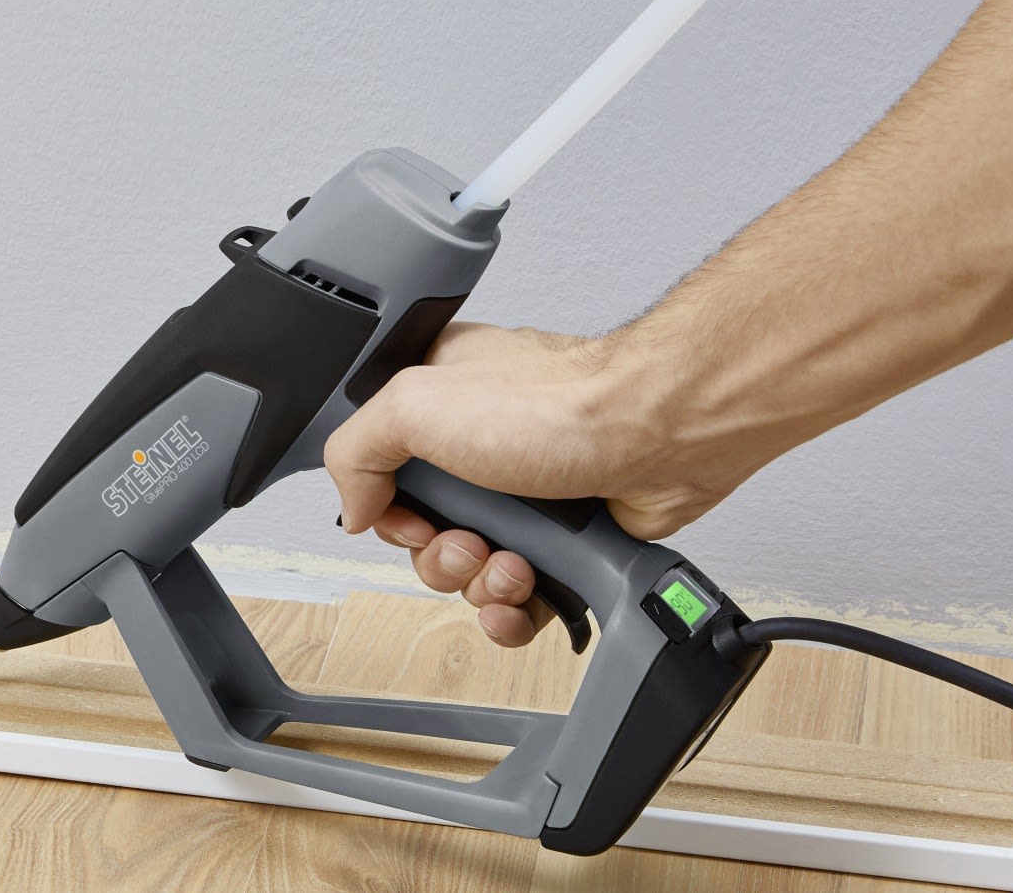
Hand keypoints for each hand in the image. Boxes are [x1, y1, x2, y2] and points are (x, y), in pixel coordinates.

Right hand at [323, 323, 753, 645]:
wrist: (656, 433)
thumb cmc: (557, 401)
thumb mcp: (413, 403)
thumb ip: (356, 452)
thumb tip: (355, 510)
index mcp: (436, 403)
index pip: (383, 475)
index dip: (388, 511)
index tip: (407, 518)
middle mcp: (478, 446)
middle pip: (424, 535)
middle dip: (441, 557)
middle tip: (470, 542)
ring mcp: (523, 494)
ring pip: (471, 572)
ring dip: (481, 586)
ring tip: (512, 565)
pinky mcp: (565, 536)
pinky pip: (520, 597)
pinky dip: (514, 611)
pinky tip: (522, 600)